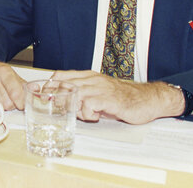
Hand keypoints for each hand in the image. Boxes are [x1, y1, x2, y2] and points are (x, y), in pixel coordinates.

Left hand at [52, 70, 187, 123]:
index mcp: (89, 76)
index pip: (61, 75)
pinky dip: (87, 113)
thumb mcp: (100, 92)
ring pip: (75, 94)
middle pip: (64, 85)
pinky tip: (95, 117)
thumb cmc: (123, 97)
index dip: (49, 85)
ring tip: (81, 115)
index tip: (44, 96)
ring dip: (73, 108)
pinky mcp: (109, 99)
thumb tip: (64, 102)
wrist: (148, 99)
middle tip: (58, 110)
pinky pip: (89, 104)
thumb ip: (84, 94)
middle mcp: (93, 80)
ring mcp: (101, 88)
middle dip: (56, 99)